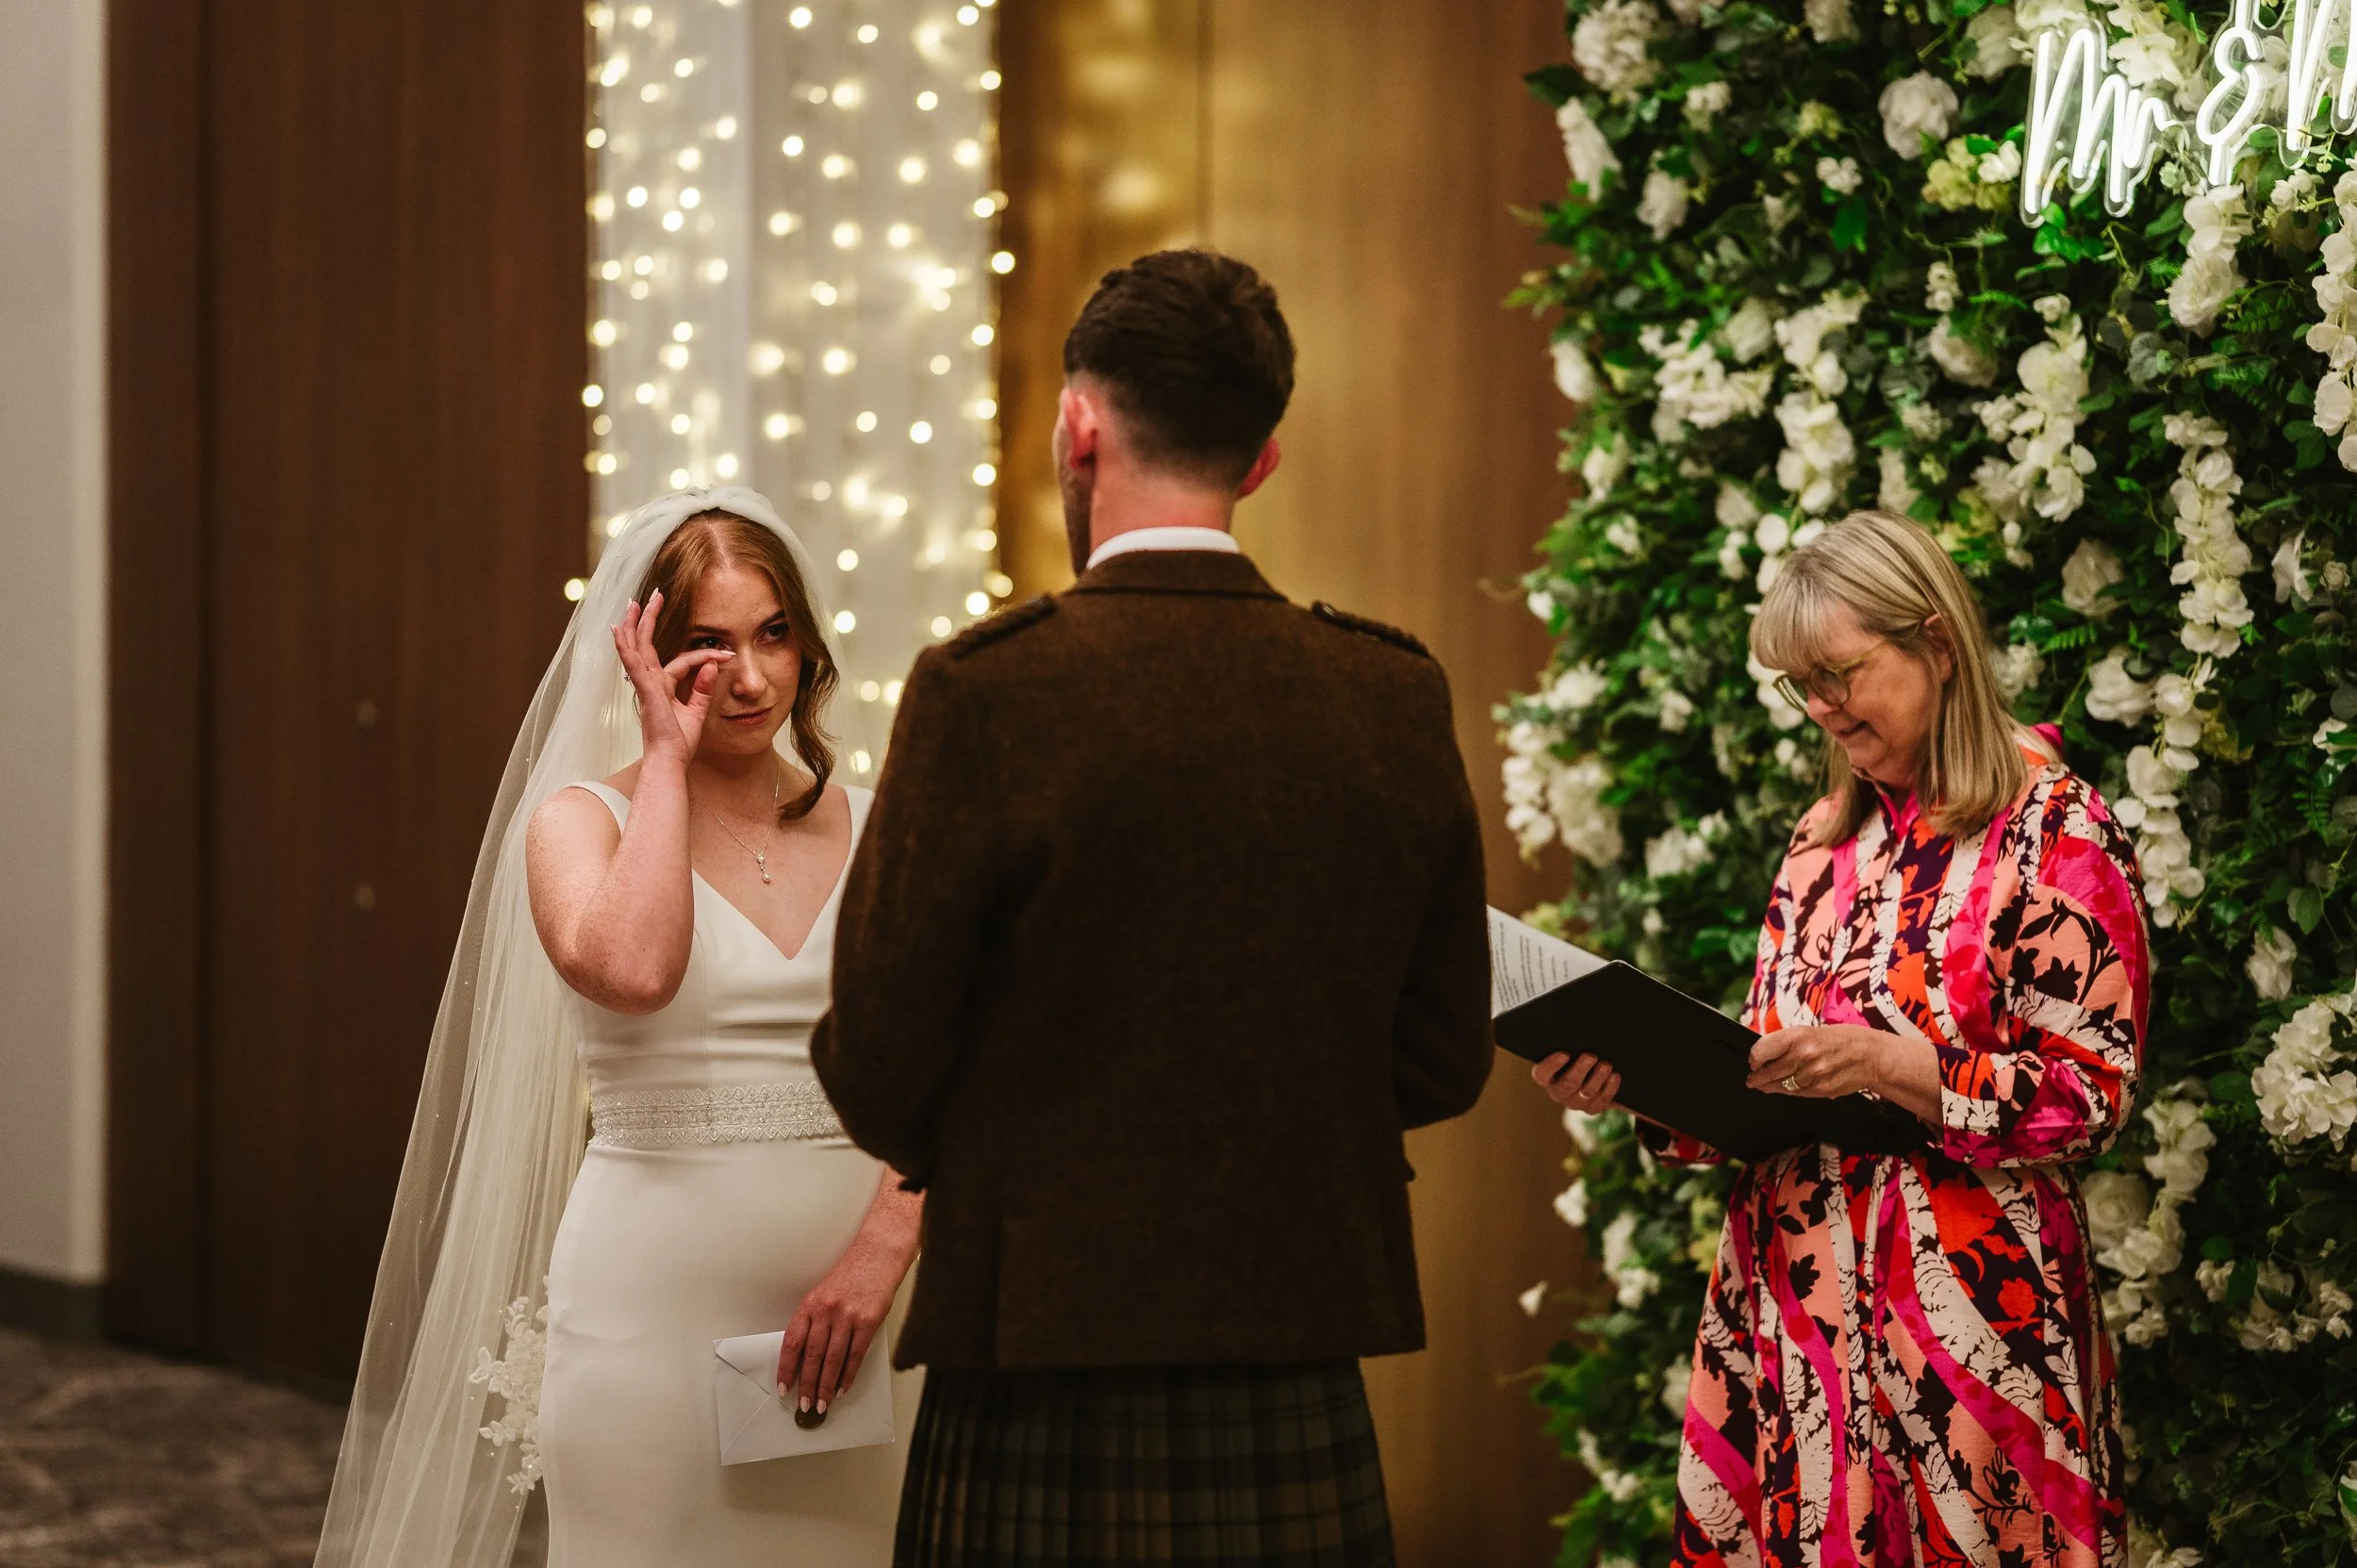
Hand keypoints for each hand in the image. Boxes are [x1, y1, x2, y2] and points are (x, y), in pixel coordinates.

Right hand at [613, 591, 731, 769]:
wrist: (670, 761)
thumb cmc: (680, 743)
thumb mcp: (697, 712)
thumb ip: (704, 689)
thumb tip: (714, 666)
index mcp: (663, 688)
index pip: (684, 661)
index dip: (706, 656)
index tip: (728, 655)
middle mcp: (651, 683)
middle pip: (647, 644)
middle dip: (649, 619)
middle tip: (652, 595)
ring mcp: (645, 685)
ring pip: (637, 647)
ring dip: (636, 623)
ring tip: (635, 601)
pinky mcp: (645, 689)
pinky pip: (634, 663)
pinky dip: (625, 646)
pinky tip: (619, 629)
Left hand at [774, 1225, 913, 1417]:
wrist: (878, 1254)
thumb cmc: (852, 1274)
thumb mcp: (824, 1294)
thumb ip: (815, 1321)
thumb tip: (807, 1358)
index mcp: (810, 1304)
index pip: (792, 1342)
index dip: (786, 1368)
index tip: (784, 1387)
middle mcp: (826, 1311)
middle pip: (811, 1356)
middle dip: (806, 1385)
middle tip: (804, 1404)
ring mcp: (847, 1316)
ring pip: (832, 1360)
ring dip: (825, 1386)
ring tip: (822, 1403)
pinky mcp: (868, 1321)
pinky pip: (855, 1355)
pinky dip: (848, 1376)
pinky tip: (842, 1388)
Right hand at [1532, 1051, 1620, 1113]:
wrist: (1590, 1072)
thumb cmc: (1574, 1053)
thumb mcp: (1568, 1049)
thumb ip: (1568, 1043)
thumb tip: (1575, 1026)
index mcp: (1546, 1076)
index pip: (1542, 1073)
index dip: (1551, 1065)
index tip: (1563, 1054)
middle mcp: (1558, 1092)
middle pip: (1568, 1083)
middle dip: (1580, 1069)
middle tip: (1591, 1056)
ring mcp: (1576, 1102)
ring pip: (1587, 1092)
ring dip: (1597, 1078)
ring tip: (1606, 1065)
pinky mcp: (1592, 1108)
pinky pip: (1602, 1101)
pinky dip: (1609, 1088)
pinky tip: (1615, 1075)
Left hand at [1746, 1024, 1891, 1098]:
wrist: (1871, 1055)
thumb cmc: (1841, 1039)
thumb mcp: (1811, 1031)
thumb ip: (1787, 1043)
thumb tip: (1763, 1056)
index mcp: (1798, 1036)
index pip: (1761, 1051)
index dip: (1754, 1059)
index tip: (1752, 1062)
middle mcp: (1803, 1055)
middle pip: (1769, 1072)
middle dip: (1757, 1078)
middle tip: (1751, 1080)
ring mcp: (1812, 1075)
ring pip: (1781, 1086)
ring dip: (1770, 1087)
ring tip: (1764, 1085)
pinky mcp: (1820, 1090)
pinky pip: (1797, 1094)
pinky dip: (1789, 1092)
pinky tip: (1784, 1089)